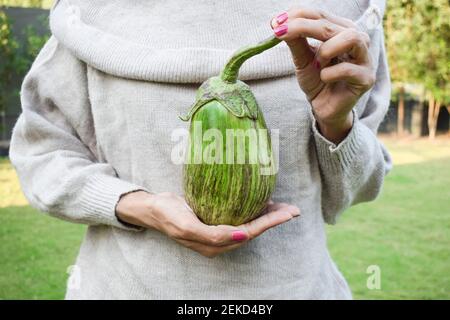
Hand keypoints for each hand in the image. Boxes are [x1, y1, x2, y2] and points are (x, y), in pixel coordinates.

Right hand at [116, 191, 299, 257]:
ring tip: (284, 205)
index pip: (249, 233)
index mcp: (215, 245)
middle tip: (293, 209)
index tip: (288, 213)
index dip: (270, 223)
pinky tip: (261, 200)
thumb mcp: (188, 226)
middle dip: (274, 219)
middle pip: (254, 230)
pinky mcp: (216, 219)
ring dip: (267, 215)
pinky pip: (240, 216)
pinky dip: (253, 209)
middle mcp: (220, 240)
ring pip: (249, 223)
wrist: (153, 208)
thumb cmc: (168, 216)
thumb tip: (243, 236)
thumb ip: (215, 235)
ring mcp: (218, 230)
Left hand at [271, 8, 375, 143]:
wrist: (324, 108)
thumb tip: (279, 23)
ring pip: (351, 38)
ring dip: (326, 49)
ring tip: (317, 64)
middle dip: (303, 27)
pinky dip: (329, 74)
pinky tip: (325, 78)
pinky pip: (348, 69)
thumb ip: (295, 41)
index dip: (298, 15)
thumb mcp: (302, 59)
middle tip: (281, 34)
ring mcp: (365, 59)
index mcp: (342, 30)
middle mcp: (358, 40)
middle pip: (330, 25)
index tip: (275, 23)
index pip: (320, 15)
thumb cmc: (317, 81)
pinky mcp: (366, 78)